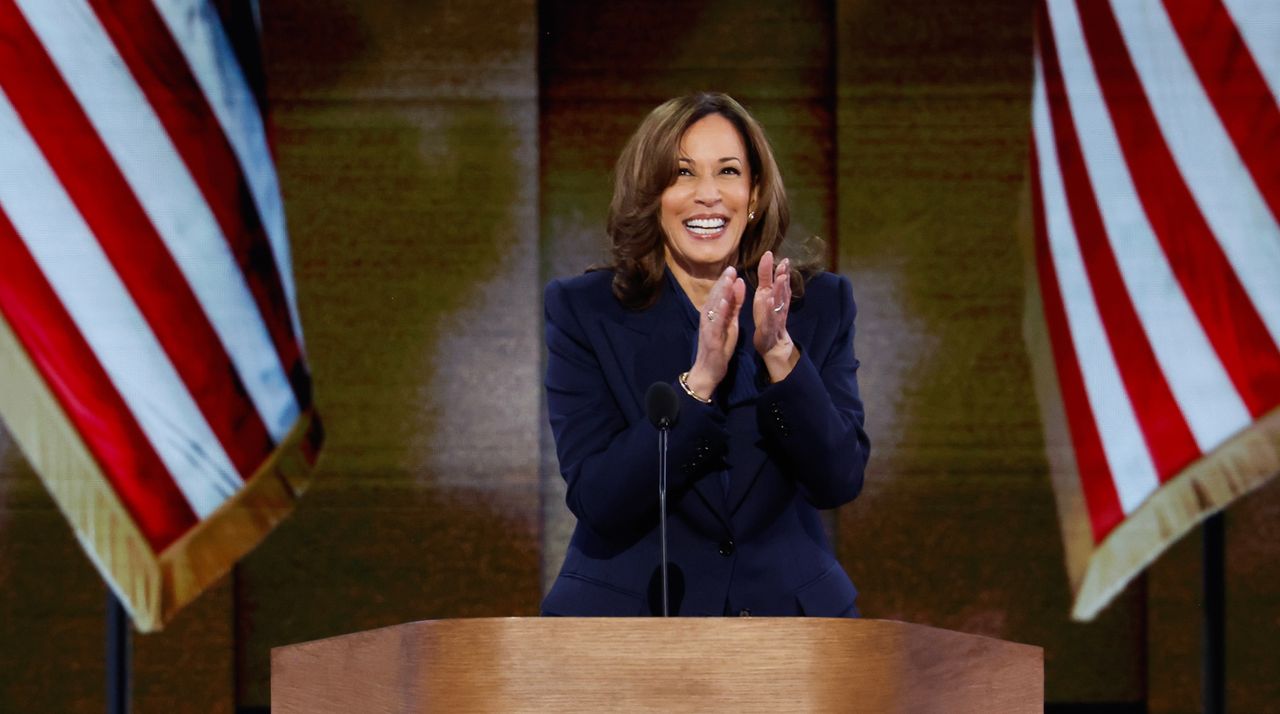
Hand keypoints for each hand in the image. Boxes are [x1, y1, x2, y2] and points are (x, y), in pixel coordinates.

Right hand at [686, 267, 745, 399]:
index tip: (732, 269)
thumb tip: (738, 285)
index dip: (725, 282)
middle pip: (715, 298)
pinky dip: (720, 312)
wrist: (709, 371)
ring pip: (714, 307)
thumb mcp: (730, 323)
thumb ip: (734, 305)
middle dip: (723, 283)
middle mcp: (708, 318)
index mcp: (714, 314)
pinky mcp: (711, 338)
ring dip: (721, 293)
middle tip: (731, 269)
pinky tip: (724, 302)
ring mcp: (708, 328)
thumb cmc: (719, 347)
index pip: (719, 295)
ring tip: (728, 280)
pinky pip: (715, 323)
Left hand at [753, 251, 798, 381]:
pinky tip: (770, 301)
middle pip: (782, 290)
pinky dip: (771, 309)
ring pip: (779, 302)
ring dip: (780, 290)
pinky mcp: (769, 327)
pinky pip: (771, 317)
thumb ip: (767, 279)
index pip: (781, 282)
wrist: (772, 343)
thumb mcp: (765, 295)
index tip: (784, 259)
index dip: (783, 271)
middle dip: (783, 277)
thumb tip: (771, 259)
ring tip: (780, 279)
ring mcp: (775, 316)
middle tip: (785, 264)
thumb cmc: (767, 316)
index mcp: (776, 297)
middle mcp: (779, 305)